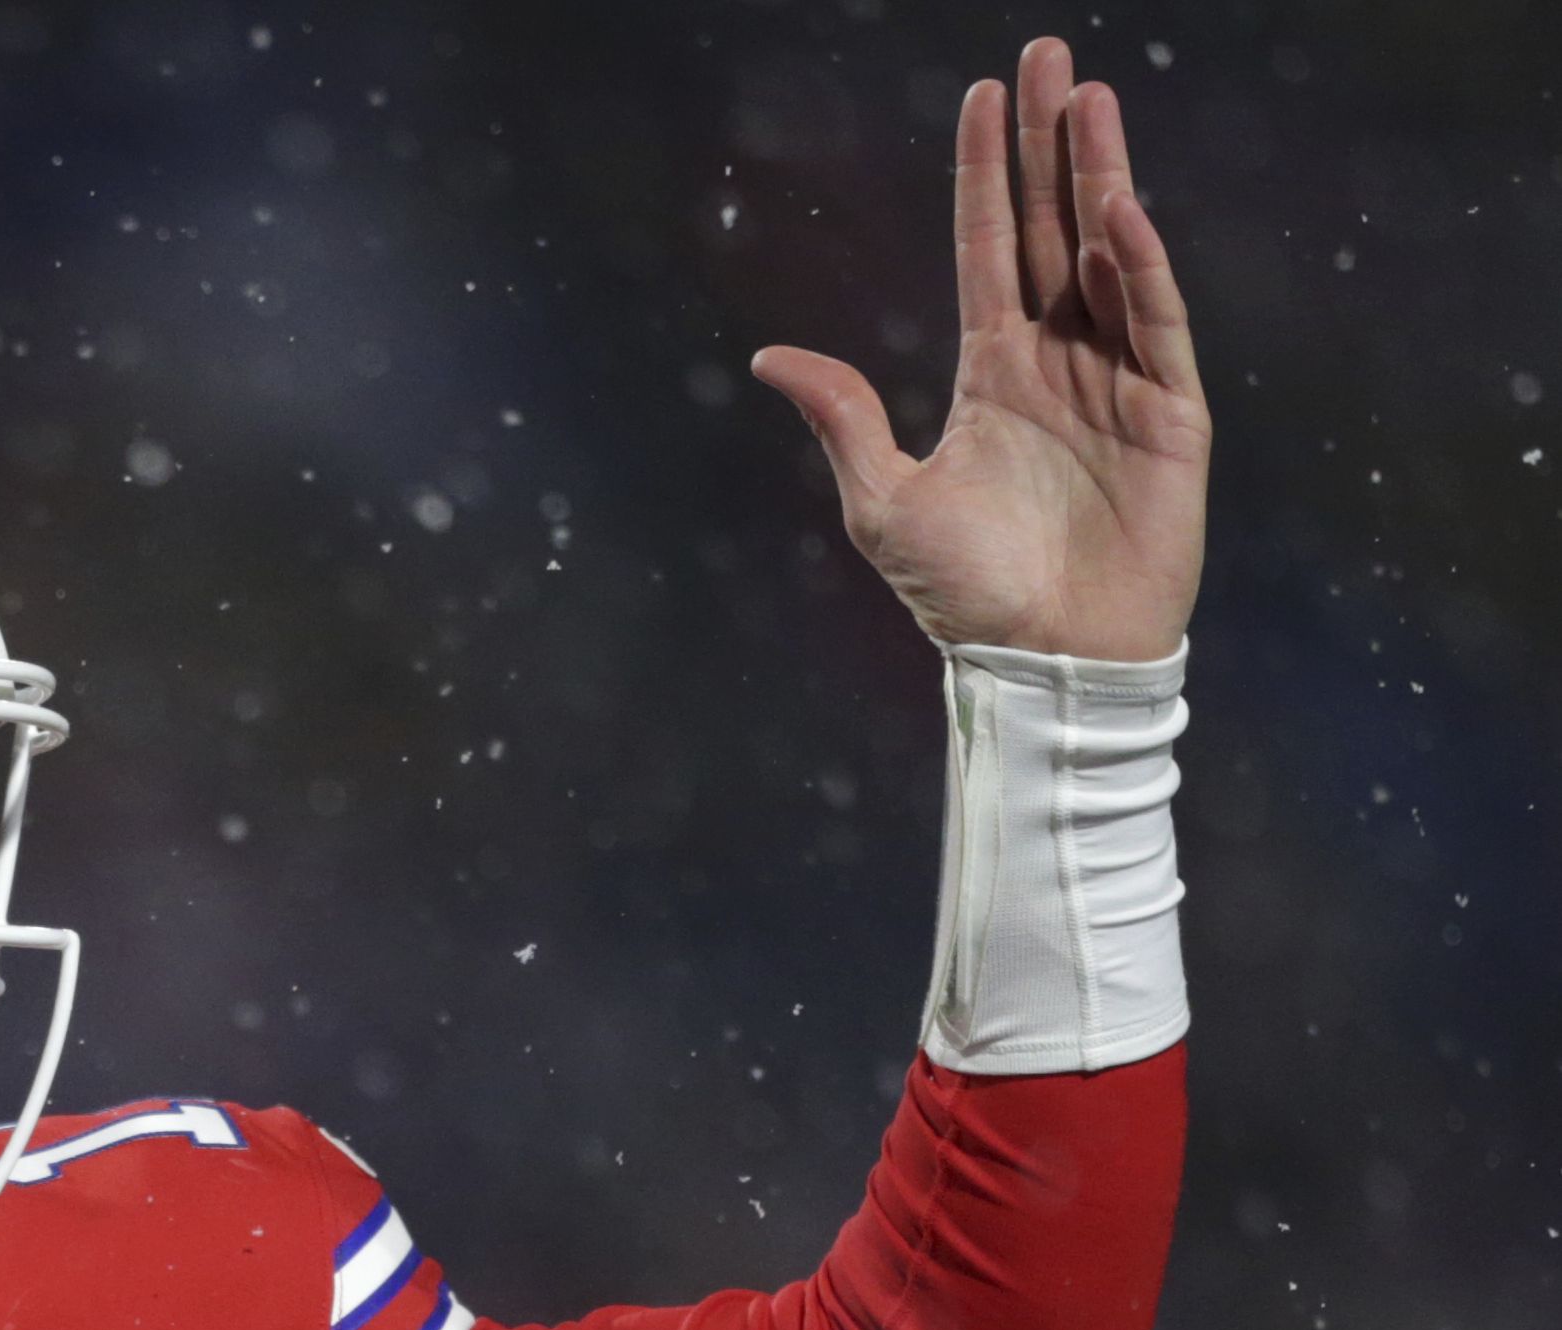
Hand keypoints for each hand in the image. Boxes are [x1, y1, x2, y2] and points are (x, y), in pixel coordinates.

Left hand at [752, 36, 1208, 664]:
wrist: (1043, 660)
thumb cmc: (965, 595)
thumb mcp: (884, 501)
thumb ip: (842, 418)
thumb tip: (767, 354)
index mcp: (994, 370)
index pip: (990, 247)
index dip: (987, 173)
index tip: (984, 94)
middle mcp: (1059, 359)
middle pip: (1056, 227)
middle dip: (1051, 143)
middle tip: (1048, 56)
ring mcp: (1119, 379)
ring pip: (1112, 256)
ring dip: (1101, 177)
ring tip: (1090, 98)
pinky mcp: (1171, 413)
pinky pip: (1155, 324)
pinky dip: (1141, 267)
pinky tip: (1118, 210)